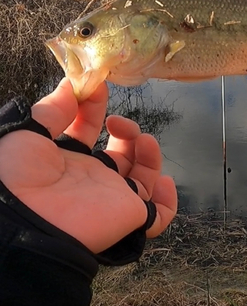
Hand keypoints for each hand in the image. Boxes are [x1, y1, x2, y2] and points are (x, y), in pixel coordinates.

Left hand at [0, 79, 176, 252]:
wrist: (26, 221)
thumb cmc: (20, 178)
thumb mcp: (27, 136)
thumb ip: (51, 111)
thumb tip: (70, 84)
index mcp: (68, 160)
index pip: (88, 131)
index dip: (94, 109)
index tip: (98, 89)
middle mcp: (94, 178)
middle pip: (122, 154)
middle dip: (127, 131)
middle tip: (118, 123)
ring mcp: (115, 198)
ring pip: (144, 178)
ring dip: (149, 155)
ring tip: (143, 141)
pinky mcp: (132, 216)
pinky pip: (159, 216)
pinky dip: (167, 201)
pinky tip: (165, 182)